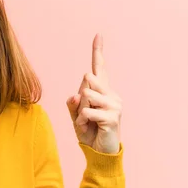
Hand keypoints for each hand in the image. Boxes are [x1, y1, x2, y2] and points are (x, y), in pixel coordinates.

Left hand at [66, 34, 121, 153]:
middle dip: (80, 96)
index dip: (97, 51)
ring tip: (87, 122)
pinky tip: (90, 127)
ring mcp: (114, 105)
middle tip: (84, 114)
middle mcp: (111, 94)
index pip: (99, 67)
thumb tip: (77, 94)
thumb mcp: (75, 114)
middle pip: (88, 79)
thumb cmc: (88, 131)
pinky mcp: (113, 117)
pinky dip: (82, 120)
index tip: (98, 35)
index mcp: (102, 90)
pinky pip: (87, 111)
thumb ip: (73, 102)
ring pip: (86, 95)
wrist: (99, 153)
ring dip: (80, 111)